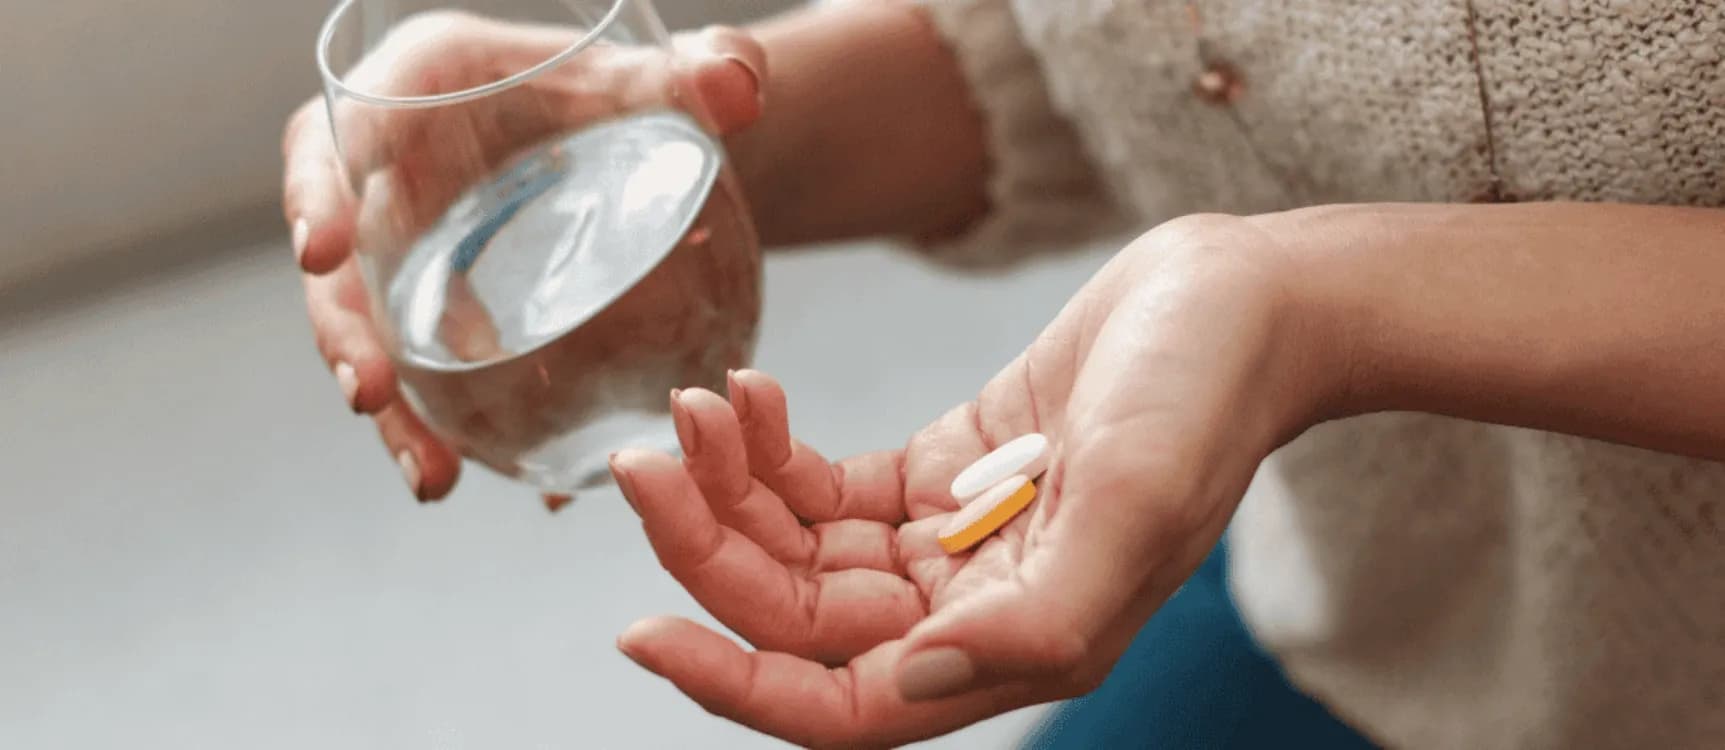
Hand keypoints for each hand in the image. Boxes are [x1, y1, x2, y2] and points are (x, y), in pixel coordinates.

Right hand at [280, 12, 768, 502]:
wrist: (640, 143)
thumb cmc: (628, 90)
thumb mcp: (666, 79)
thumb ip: (706, 71)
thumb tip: (738, 85)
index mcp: (418, 92)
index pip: (341, 135)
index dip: (318, 192)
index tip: (323, 251)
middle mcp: (390, 177)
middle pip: (339, 258)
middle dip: (344, 329)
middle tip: (369, 392)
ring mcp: (410, 253)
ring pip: (376, 336)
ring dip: (397, 412)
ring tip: (431, 476)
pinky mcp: (441, 313)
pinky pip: (430, 377)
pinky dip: (452, 431)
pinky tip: (492, 483)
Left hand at [610, 214, 1342, 747]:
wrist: (1240, 302)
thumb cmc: (1207, 398)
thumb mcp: (1135, 503)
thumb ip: (1034, 616)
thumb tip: (904, 680)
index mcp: (1016, 644)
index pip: (839, 704)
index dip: (735, 682)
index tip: (643, 630)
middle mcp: (970, 610)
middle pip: (796, 615)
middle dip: (710, 543)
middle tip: (648, 455)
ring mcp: (947, 540)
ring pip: (796, 548)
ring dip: (730, 485)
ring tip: (695, 405)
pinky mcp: (937, 472)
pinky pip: (823, 486)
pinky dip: (772, 448)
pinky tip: (748, 395)